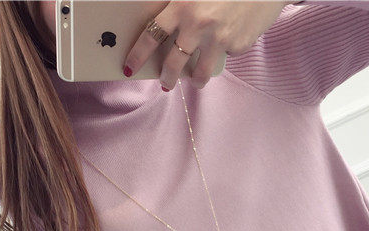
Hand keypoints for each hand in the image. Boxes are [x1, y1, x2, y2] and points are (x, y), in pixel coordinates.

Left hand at [123, 1, 293, 90]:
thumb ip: (178, 2)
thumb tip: (163, 23)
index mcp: (183, 5)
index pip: (152, 34)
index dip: (138, 54)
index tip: (130, 67)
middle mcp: (199, 25)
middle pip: (174, 62)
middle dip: (167, 77)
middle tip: (165, 83)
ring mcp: (220, 38)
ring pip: (200, 72)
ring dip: (195, 79)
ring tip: (195, 80)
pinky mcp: (238, 45)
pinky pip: (225, 56)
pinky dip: (223, 52)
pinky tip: (229, 39)